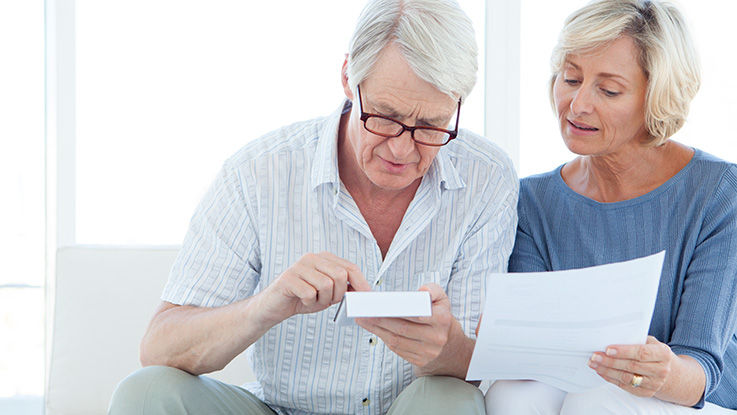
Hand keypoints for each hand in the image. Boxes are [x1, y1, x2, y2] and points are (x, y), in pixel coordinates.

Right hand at [258, 252, 369, 323]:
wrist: (273, 307)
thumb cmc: (302, 298)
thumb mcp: (328, 294)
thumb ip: (343, 289)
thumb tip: (363, 292)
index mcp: (324, 258)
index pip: (350, 267)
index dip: (361, 283)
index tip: (367, 297)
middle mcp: (312, 258)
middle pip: (340, 275)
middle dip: (339, 294)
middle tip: (328, 301)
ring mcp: (299, 266)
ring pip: (326, 285)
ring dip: (322, 300)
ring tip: (313, 301)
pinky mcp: (288, 278)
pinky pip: (310, 293)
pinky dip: (309, 303)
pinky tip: (302, 301)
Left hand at [356, 283, 471, 376]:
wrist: (451, 347)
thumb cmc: (441, 317)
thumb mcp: (442, 299)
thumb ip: (433, 290)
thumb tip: (422, 291)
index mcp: (442, 320)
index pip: (418, 315)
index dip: (398, 310)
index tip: (381, 304)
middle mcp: (436, 338)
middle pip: (403, 328)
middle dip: (380, 319)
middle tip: (363, 311)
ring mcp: (428, 352)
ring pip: (397, 340)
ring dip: (377, 329)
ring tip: (362, 319)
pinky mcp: (419, 361)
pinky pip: (397, 349)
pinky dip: (383, 338)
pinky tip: (373, 329)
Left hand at [588, 336, 675, 396]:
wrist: (669, 372)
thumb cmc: (653, 352)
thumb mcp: (650, 342)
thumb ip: (635, 339)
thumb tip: (612, 335)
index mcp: (663, 354)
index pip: (641, 353)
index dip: (623, 351)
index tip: (607, 349)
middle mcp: (661, 370)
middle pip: (631, 366)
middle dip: (610, 361)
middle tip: (595, 356)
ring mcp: (655, 384)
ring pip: (626, 378)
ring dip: (607, 371)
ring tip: (593, 364)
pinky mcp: (647, 393)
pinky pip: (625, 386)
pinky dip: (611, 379)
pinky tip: (601, 372)